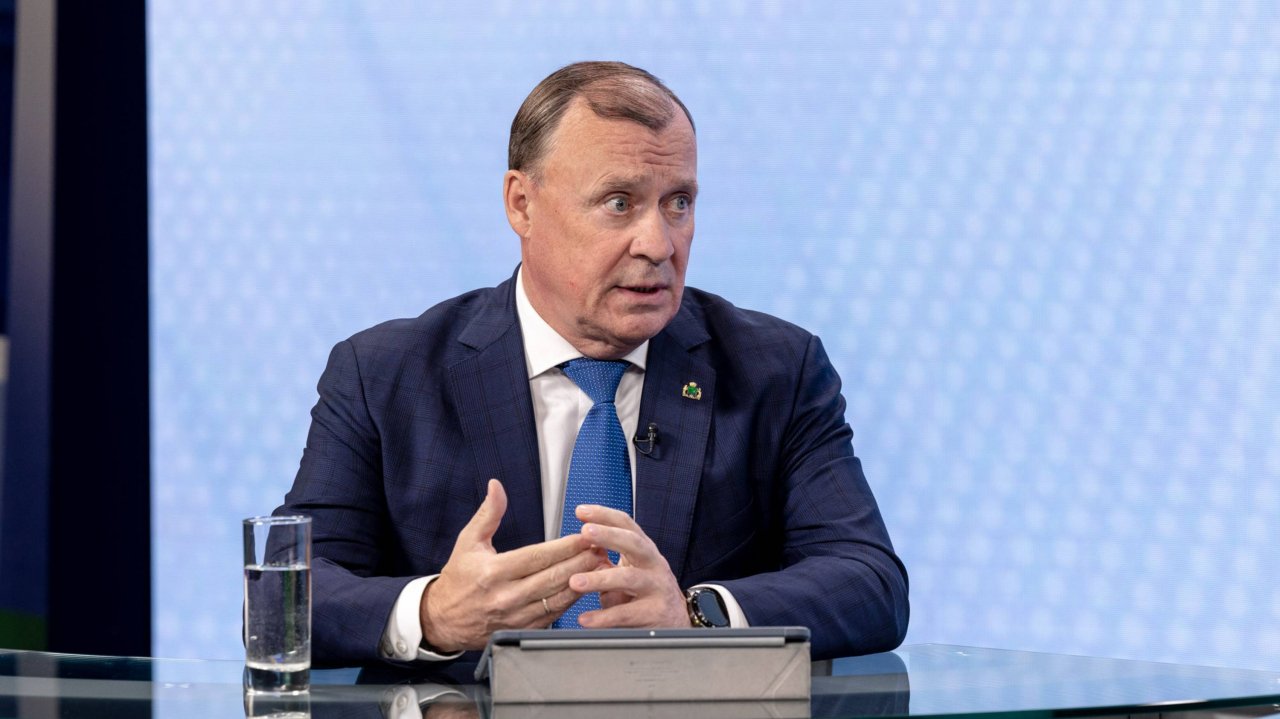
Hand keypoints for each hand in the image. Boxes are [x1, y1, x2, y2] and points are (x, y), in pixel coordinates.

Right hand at [420, 479, 601, 650]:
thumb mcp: (468, 541)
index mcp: (493, 572)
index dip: (564, 547)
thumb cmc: (458, 579)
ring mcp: (516, 616)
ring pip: (557, 599)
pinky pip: (554, 615)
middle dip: (581, 562)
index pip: (537, 557)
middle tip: (601, 548)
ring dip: (582, 581)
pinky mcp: (523, 629)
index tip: (584, 536)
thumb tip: (497, 487)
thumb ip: (488, 514)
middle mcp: (506, 596)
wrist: (443, 619)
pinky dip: (571, 601)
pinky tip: (584, 587)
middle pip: (553, 578)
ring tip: (600, 566)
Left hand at [567, 504, 690, 628]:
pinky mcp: (655, 613)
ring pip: (630, 579)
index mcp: (644, 550)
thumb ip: (605, 562)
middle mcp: (653, 564)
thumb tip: (580, 554)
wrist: (677, 621)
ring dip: (600, 579)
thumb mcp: (628, 572)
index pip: (626, 525)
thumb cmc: (647, 593)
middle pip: (633, 543)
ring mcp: (657, 587)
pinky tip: (586, 618)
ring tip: (575, 582)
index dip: (604, 516)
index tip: (581, 511)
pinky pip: (627, 614)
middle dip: (608, 535)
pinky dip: (604, 617)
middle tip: (584, 533)